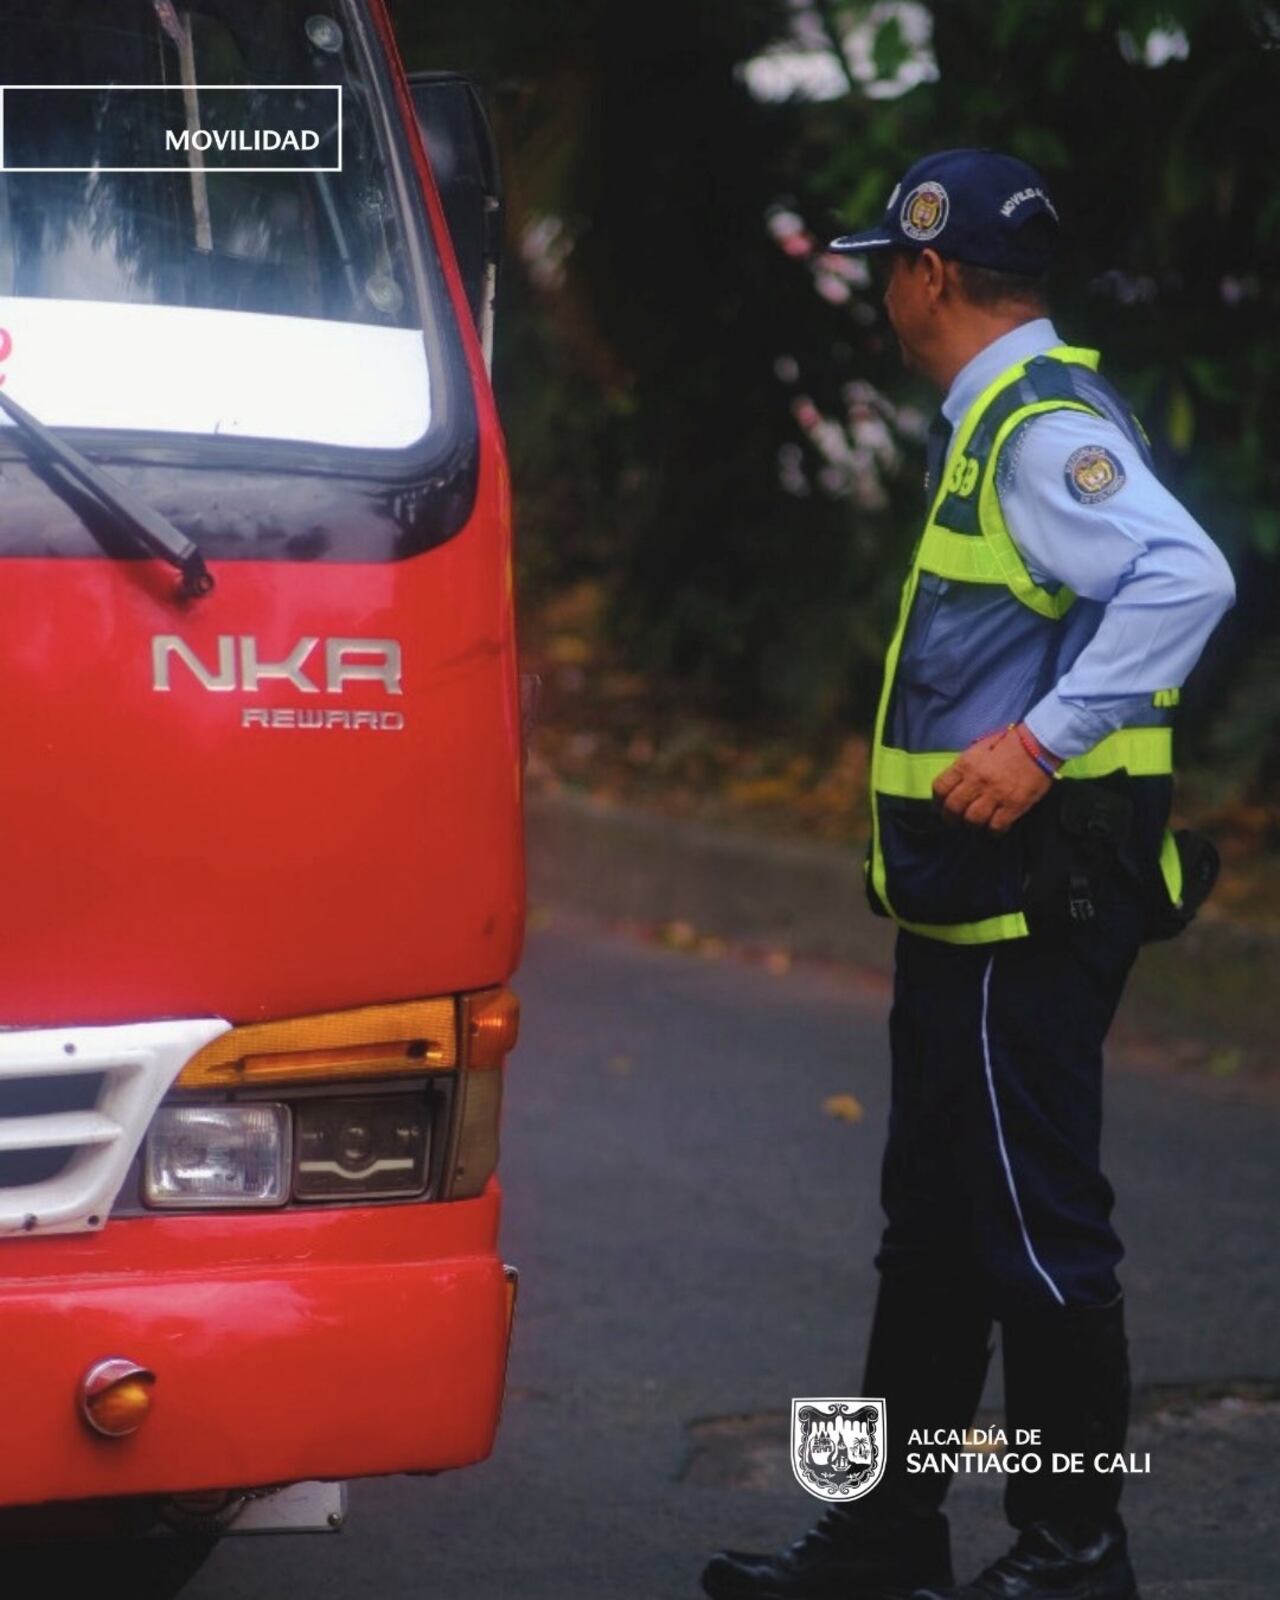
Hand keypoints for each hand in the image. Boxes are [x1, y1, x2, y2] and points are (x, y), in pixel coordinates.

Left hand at [932, 726, 1053, 832]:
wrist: (1039, 744)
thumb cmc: (1009, 743)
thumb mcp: (981, 747)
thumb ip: (966, 764)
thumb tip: (956, 781)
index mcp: (966, 764)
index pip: (941, 787)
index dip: (938, 799)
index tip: (941, 804)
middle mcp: (977, 781)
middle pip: (953, 807)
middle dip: (950, 817)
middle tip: (955, 820)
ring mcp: (995, 795)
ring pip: (973, 819)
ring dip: (971, 824)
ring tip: (975, 823)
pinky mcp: (1013, 805)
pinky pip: (996, 826)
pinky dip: (993, 831)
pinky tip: (994, 828)